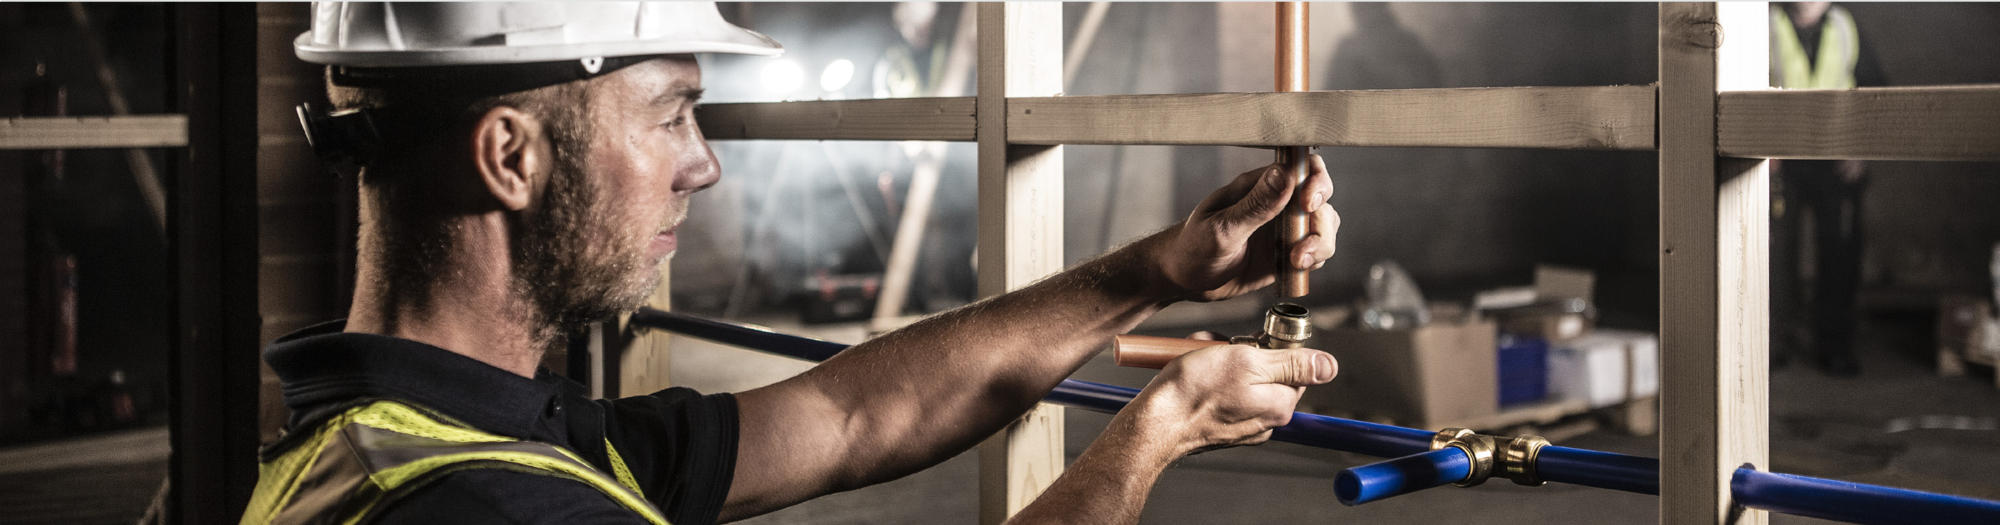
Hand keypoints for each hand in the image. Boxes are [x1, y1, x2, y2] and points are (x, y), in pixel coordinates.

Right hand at [1126, 344, 1336, 456]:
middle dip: (1241, 352)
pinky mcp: (1221, 426)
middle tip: (1219, 349)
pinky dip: (1209, 378)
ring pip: (1242, 378)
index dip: (1269, 345)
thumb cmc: (1194, 391)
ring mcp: (1243, 425)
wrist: (1155, 423)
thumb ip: (1292, 363)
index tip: (1246, 343)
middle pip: (1266, 370)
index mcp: (1280, 404)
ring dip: (1222, 361)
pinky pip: (1223, 392)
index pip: (1293, 363)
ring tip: (1201, 360)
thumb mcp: (1247, 361)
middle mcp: (1266, 420)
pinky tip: (1193, 374)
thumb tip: (1329, 366)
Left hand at [1151, 155, 1339, 301]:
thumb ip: (1255, 205)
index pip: (1301, 168)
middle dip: (1320, 222)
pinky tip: (1294, 270)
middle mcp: (1276, 203)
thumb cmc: (1192, 247)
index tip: (1307, 204)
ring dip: (1319, 245)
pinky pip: (1316, 252)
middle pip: (1321, 199)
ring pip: (1323, 227)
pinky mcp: (1286, 253)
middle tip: (1302, 247)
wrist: (1182, 280)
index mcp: (1258, 185)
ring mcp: (1283, 228)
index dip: (1315, 181)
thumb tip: (1283, 174)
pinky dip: (1315, 261)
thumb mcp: (1222, 228)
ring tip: (1296, 262)